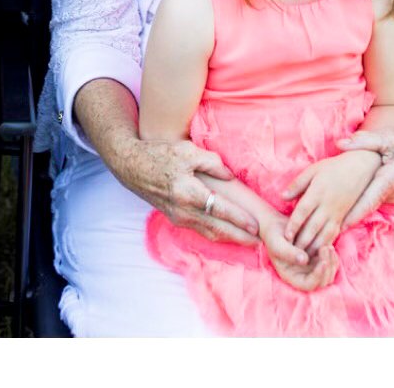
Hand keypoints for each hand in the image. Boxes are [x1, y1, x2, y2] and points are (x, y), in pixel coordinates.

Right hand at [106, 136, 261, 246]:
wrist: (132, 166)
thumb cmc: (160, 155)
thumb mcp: (187, 151)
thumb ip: (212, 162)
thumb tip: (230, 177)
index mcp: (188, 193)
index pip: (221, 211)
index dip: (240, 220)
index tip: (257, 226)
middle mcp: (184, 210)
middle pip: (218, 229)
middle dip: (240, 237)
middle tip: (261, 242)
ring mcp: (178, 217)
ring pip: (209, 233)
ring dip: (230, 238)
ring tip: (249, 241)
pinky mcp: (175, 218)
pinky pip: (200, 229)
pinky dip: (216, 234)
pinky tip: (228, 233)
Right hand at [265, 226, 338, 291]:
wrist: (277, 225)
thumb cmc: (273, 234)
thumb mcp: (277, 242)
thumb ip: (288, 252)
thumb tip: (304, 260)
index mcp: (291, 276)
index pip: (308, 285)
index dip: (317, 277)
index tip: (323, 262)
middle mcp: (302, 275)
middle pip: (321, 282)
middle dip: (327, 268)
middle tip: (326, 249)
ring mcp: (310, 268)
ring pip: (328, 274)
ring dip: (331, 262)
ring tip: (328, 246)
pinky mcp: (316, 260)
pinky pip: (330, 264)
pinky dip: (332, 257)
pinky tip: (329, 246)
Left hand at [281, 149, 379, 253]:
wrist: (360, 168)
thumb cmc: (333, 168)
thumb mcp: (313, 170)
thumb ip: (297, 184)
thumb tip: (282, 197)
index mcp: (318, 191)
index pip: (303, 211)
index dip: (294, 225)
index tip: (286, 237)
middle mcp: (328, 204)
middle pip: (313, 226)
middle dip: (302, 242)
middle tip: (292, 254)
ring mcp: (338, 212)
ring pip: (325, 234)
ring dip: (315, 247)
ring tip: (305, 258)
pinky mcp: (344, 217)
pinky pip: (335, 233)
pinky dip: (327, 244)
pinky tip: (321, 253)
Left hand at [333, 121, 393, 228]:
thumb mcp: (388, 137)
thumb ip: (364, 140)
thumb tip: (339, 144)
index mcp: (392, 179)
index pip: (369, 201)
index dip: (353, 215)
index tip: (337, 227)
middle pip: (365, 206)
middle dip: (346, 215)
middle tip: (324, 224)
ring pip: (370, 204)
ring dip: (353, 207)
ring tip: (329, 213)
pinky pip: (375, 202)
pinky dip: (362, 202)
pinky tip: (347, 200)